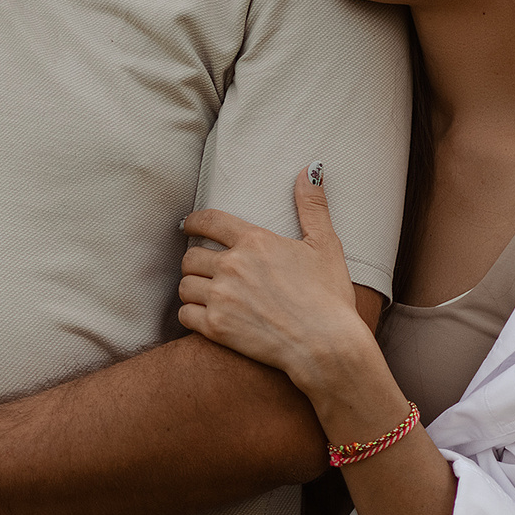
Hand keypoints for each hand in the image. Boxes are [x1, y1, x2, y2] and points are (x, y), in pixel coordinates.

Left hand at [179, 168, 381, 398]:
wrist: (327, 346)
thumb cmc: (330, 296)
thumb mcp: (326, 245)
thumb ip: (312, 206)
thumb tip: (310, 168)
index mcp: (254, 241)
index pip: (208, 221)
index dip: (192, 222)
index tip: (187, 226)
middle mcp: (232, 266)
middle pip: (190, 256)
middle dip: (195, 261)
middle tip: (204, 269)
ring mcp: (221, 297)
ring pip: (184, 286)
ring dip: (192, 288)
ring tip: (204, 292)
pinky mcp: (216, 328)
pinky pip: (184, 315)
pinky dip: (190, 315)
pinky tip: (203, 316)